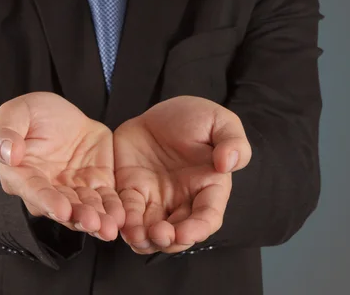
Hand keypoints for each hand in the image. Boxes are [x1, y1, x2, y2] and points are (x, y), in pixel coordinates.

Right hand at [0, 92, 123, 240]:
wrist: (62, 113)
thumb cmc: (32, 113)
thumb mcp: (16, 113)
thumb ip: (6, 133)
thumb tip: (8, 155)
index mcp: (22, 175)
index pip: (34, 191)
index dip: (47, 201)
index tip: (61, 209)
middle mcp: (48, 190)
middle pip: (63, 208)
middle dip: (78, 217)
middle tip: (93, 223)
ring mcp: (73, 190)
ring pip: (86, 209)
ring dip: (98, 220)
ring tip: (110, 227)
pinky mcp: (96, 185)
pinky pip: (106, 200)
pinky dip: (114, 209)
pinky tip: (122, 217)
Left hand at [114, 96, 250, 253]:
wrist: (161, 111)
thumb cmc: (197, 117)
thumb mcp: (220, 122)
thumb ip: (232, 141)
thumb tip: (228, 163)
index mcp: (208, 188)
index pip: (207, 217)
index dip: (197, 229)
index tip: (186, 233)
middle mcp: (183, 200)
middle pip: (177, 232)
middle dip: (168, 239)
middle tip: (158, 234)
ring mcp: (156, 199)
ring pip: (150, 230)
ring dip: (143, 238)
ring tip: (135, 235)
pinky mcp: (131, 191)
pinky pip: (126, 212)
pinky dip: (122, 222)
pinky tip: (117, 222)